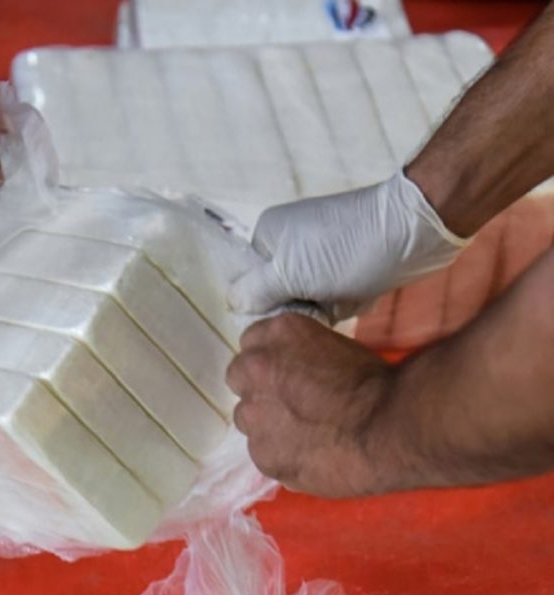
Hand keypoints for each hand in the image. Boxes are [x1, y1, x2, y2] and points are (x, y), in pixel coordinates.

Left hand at [226, 313, 410, 497]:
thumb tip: (297, 370)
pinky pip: (263, 451)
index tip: (288, 372)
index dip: (272, 359)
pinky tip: (310, 455)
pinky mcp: (261, 453)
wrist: (389, 428)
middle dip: (259, 386)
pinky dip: (280, 453)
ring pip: (247, 416)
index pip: (253, 341)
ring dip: (266, 421)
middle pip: (240, 375)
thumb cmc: (377, 384)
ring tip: (303, 432)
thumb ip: (304, 355)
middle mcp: (255, 368)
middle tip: (291, 401)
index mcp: (277, 333)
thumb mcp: (337, 348)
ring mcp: (253, 412)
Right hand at [228, 172, 468, 322]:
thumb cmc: (351, 247)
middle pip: (277, 295)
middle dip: (300, 307)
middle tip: (323, 301)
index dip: (264, 305)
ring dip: (327, 307)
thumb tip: (234, 305)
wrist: (417, 226)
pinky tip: (362, 293)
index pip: (246, 284)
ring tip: (347, 294)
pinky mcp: (346, 262)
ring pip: (307, 299)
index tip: (290, 309)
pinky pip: (333, 296)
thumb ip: (255, 291)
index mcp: (267, 235)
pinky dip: (346, 302)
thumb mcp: (291, 273)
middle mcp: (288, 241)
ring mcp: (319, 251)